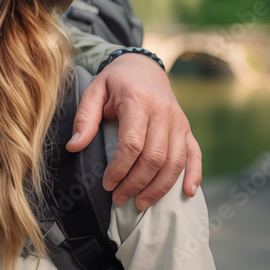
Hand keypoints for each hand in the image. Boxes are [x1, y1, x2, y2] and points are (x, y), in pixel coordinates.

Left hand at [67, 53, 201, 210]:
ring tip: (141, 203)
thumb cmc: (115, 81)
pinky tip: (187, 193)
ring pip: (175, 161)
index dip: (120, 169)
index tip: (107, 184)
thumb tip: (74, 147)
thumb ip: (84, 118)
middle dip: (136, 183)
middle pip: (155, 157)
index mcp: (139, 102)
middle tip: (118, 198)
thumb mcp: (94, 91)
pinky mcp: (187, 128)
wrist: (143, 66)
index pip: (132, 143)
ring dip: (159, 187)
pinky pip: (195, 154)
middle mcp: (163, 112)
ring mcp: (179, 121)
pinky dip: (193, 175)